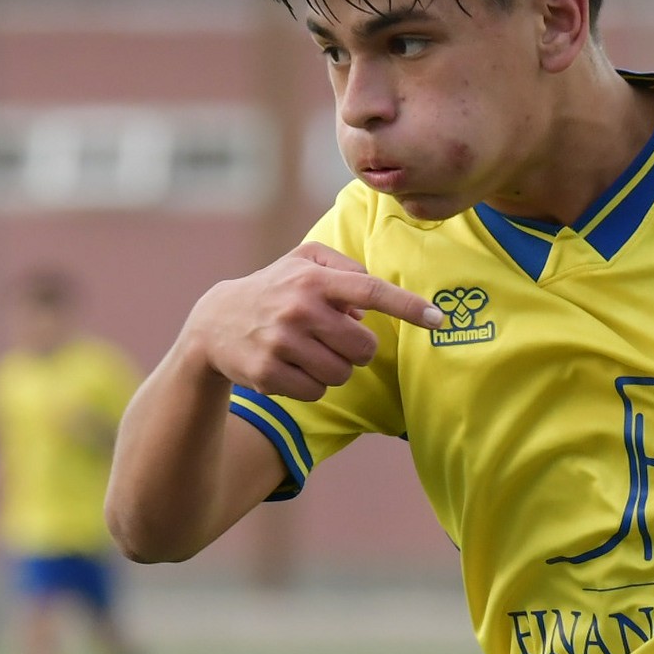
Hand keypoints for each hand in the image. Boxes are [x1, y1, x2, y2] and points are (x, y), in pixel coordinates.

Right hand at [180, 242, 437, 400]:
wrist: (214, 323)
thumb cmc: (274, 289)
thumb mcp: (304, 261)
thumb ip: (345, 268)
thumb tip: (372, 304)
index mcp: (313, 279)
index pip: (370, 290)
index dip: (407, 307)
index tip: (438, 319)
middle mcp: (298, 308)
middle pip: (363, 348)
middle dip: (356, 350)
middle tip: (333, 340)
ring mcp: (282, 342)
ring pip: (341, 374)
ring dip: (333, 369)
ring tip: (307, 352)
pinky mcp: (269, 373)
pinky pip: (316, 391)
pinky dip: (311, 385)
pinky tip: (290, 367)